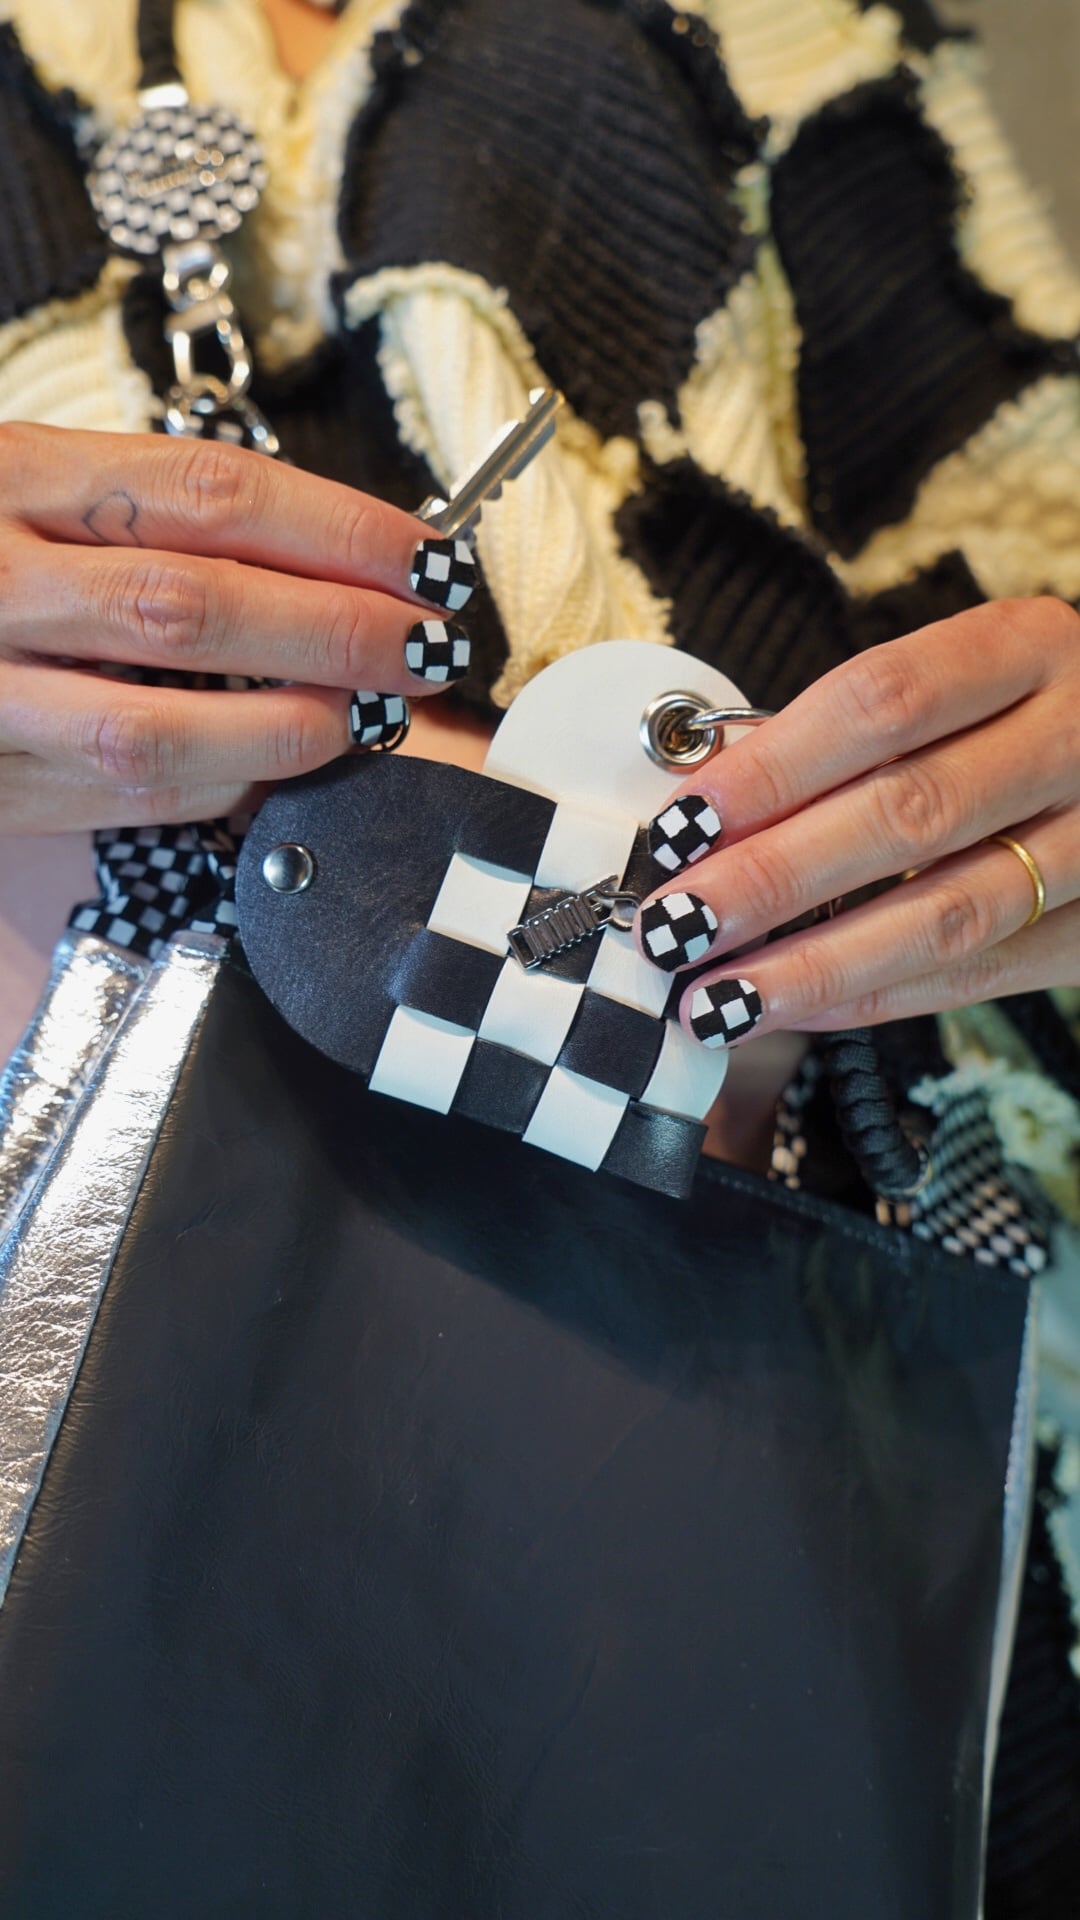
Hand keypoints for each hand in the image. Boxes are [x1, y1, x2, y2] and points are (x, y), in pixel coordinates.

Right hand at [0, 423, 475, 832]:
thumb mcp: (33, 482)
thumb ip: (153, 513)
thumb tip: (338, 558)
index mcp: (13, 472)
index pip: (211, 489)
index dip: (339, 526)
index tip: (426, 559)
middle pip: (196, 603)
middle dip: (337, 630)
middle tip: (426, 645)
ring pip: (157, 725)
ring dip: (288, 727)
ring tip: (366, 714)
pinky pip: (125, 795)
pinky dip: (220, 781)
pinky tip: (274, 760)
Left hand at [635, 599, 1079, 1044]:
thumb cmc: (1013, 718)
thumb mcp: (952, 685)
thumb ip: (840, 736)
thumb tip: (703, 806)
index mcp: (1025, 647)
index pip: (883, 702)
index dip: (773, 769)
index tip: (681, 828)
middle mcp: (1078, 734)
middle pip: (909, 812)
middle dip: (774, 878)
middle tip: (676, 924)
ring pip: (950, 912)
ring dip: (817, 963)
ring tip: (718, 996)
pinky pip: (981, 974)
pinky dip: (877, 997)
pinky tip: (796, 1010)